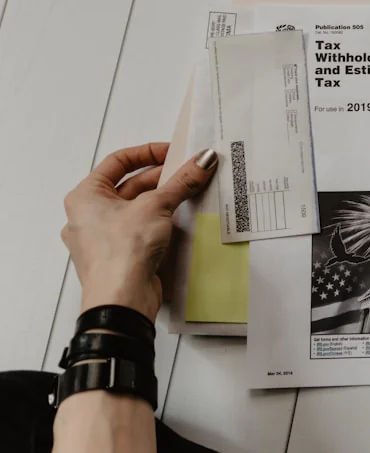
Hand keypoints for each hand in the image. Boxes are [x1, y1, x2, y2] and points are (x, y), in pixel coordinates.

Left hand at [61, 143, 217, 320]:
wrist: (121, 300)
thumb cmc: (120, 254)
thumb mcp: (156, 206)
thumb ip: (181, 182)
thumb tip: (201, 161)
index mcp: (84, 196)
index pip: (118, 162)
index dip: (148, 153)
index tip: (173, 152)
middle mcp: (89, 216)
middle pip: (129, 186)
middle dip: (161, 178)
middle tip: (188, 173)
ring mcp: (103, 238)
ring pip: (137, 209)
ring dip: (162, 200)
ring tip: (188, 193)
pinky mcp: (120, 256)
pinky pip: (141, 230)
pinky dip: (159, 222)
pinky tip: (178, 220)